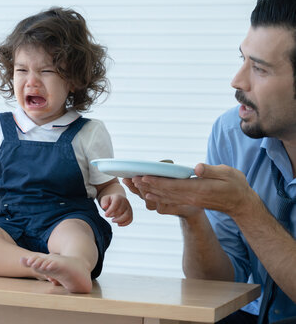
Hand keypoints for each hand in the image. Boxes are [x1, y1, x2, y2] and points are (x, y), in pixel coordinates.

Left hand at [99, 194, 132, 225]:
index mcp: (118, 197)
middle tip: (108, 216)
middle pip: (121, 211)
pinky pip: (130, 220)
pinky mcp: (131, 213)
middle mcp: (125, 202)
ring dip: (119, 220)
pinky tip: (118, 224)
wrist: (118, 200)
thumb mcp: (105, 199)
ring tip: (113, 220)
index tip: (105, 215)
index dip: (110, 210)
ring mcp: (129, 208)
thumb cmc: (110, 201)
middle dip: (113, 215)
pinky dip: (124, 223)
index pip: (116, 204)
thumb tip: (104, 207)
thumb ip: (104, 202)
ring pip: (127, 216)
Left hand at [132, 163, 256, 218]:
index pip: (173, 186)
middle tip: (131, 179)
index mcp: (199, 190)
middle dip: (147, 185)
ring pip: (164, 197)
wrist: (240, 204)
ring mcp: (189, 201)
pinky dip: (156, 197)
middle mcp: (191, 197)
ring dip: (148, 191)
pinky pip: (169, 200)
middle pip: (164, 192)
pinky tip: (147, 195)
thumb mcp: (227, 174)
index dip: (157, 182)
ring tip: (135, 185)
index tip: (144, 177)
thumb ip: (211, 171)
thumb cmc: (235, 185)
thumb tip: (198, 168)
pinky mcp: (189, 202)